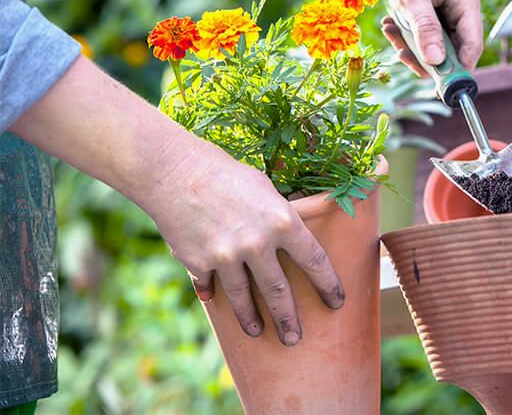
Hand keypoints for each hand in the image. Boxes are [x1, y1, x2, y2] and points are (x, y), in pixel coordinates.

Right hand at [147, 138, 344, 345]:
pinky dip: (212, 293)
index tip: (336, 301)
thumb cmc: (226, 174)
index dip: (328, 284)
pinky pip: (210, 286)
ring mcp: (227, 256)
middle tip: (295, 338)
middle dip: (289, 319)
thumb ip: (279, 217)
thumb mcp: (265, 189)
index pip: (314, 261)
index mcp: (283, 221)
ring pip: (243, 298)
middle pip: (279, 292)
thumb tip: (290, 238)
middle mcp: (258, 244)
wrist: (175, 172)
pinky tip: (214, 302)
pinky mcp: (199, 263)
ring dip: (251, 319)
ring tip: (258, 331)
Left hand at [354, 0, 481, 75]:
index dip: (459, 69)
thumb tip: (437, 62)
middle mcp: (462, 7)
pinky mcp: (433, 12)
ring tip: (390, 31)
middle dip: (427, 57)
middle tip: (401, 55)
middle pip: (454, 49)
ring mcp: (447, 10)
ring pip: (436, 45)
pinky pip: (424, 35)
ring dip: (412, 46)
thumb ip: (425, 29)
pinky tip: (389, 24)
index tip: (440, 89)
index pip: (473, 44)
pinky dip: (406, 36)